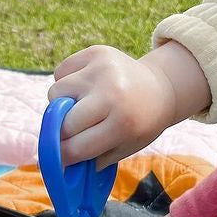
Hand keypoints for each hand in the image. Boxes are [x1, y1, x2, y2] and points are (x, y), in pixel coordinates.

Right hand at [48, 41, 211, 167]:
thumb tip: (58, 163)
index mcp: (122, 124)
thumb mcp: (124, 148)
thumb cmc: (139, 124)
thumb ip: (92, 159)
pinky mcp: (96, 52)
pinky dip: (66, 83)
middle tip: (69, 133)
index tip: (59, 157)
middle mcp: (112, 94)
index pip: (74, 148)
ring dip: (60, 103)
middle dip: (60, 131)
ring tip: (79, 105)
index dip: (62, 156)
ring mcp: (102, 70)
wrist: (161, 87)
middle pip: (62, 122)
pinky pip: (61, 72)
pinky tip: (83, 87)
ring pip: (55, 93)